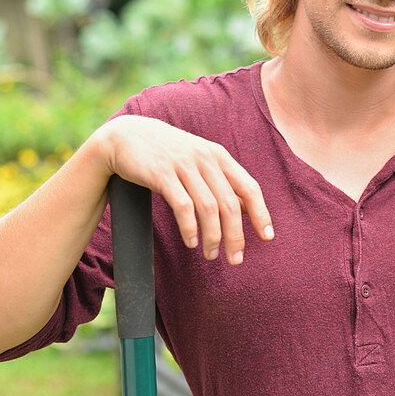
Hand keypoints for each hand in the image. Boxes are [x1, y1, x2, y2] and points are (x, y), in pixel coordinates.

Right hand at [99, 115, 272, 263]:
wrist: (127, 136)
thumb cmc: (168, 154)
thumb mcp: (199, 161)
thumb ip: (222, 182)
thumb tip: (247, 210)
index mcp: (219, 155)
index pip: (249, 187)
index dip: (260, 213)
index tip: (267, 237)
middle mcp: (205, 158)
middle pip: (229, 204)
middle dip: (236, 236)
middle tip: (236, 259)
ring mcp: (183, 165)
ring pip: (208, 208)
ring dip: (212, 237)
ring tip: (211, 255)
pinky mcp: (161, 174)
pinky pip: (183, 206)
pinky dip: (190, 227)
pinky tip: (191, 242)